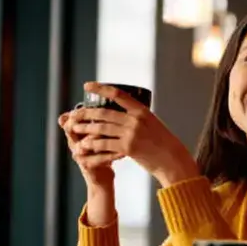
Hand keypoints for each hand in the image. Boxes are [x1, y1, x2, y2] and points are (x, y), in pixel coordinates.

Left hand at [69, 82, 198, 186]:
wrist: (173, 160)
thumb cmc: (163, 144)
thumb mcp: (152, 124)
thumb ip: (137, 118)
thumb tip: (122, 113)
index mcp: (142, 110)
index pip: (118, 94)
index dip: (100, 88)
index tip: (87, 85)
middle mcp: (135, 119)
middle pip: (104, 112)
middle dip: (86, 113)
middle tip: (74, 114)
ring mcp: (131, 133)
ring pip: (101, 128)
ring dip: (85, 128)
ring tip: (74, 128)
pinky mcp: (128, 148)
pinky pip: (105, 144)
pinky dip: (92, 145)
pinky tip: (84, 145)